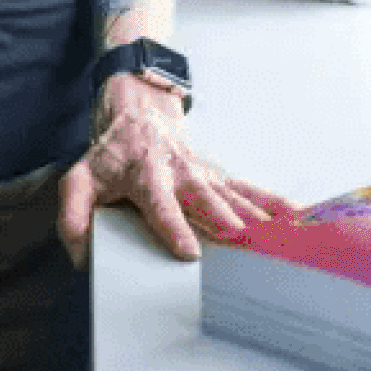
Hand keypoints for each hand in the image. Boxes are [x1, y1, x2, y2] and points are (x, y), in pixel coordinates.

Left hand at [56, 75, 296, 267]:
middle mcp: (180, 172)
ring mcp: (204, 173)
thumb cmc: (111, 155)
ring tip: (281, 238)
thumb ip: (73, 217)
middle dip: (226, 222)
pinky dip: (274, 203)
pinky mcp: (219, 175)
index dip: (173, 227)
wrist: (138, 113)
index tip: (189, 251)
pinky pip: (249, 190)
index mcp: (145, 174)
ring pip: (234, 196)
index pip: (160, 204)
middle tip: (245, 245)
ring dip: (258, 216)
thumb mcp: (79, 181)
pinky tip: (297, 217)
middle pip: (206, 199)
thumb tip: (82, 257)